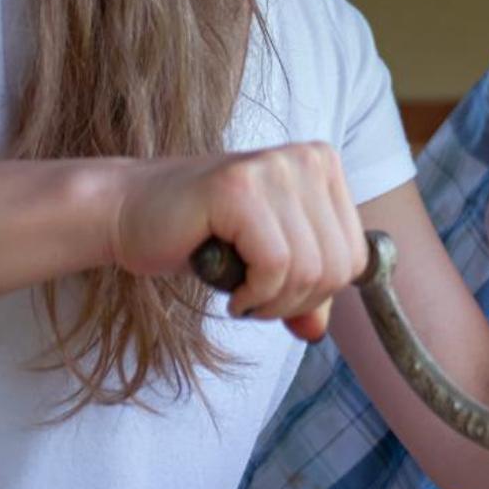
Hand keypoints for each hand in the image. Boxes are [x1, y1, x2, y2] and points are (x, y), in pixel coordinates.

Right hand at [113, 143, 366, 338]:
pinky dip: (254, 295)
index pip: (357, 256)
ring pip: (308, 269)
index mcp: (324, 165)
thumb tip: (318, 331)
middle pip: (338, 267)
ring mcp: (273, 167)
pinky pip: (275, 265)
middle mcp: (306, 157)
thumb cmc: (200, 234)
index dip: (320, 293)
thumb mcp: (267, 261)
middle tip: (256, 299)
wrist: (130, 212)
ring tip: (241, 294)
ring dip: (272, 303)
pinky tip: (231, 292)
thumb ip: (303, 291)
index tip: (279, 292)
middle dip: (296, 302)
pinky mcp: (238, 188)